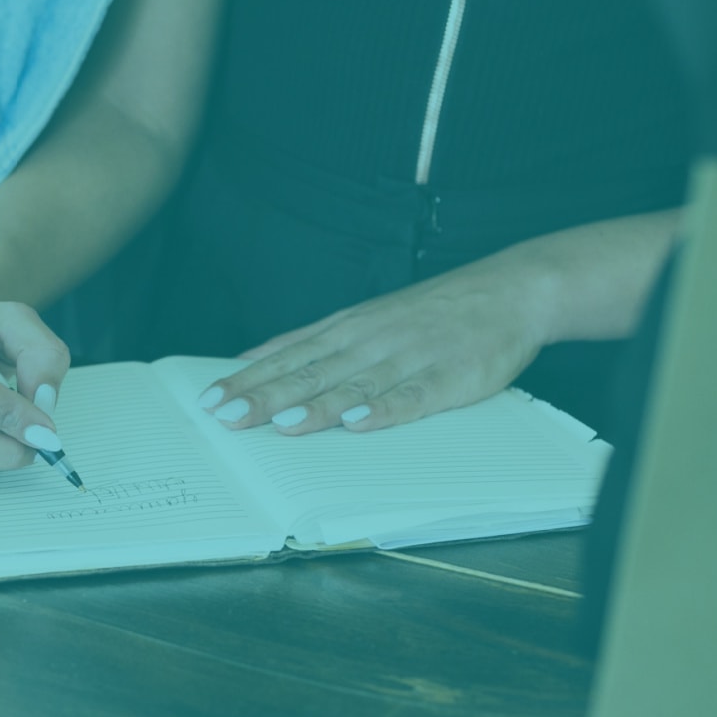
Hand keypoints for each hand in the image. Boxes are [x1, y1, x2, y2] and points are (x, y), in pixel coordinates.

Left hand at [198, 253, 556, 434]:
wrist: (507, 291)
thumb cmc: (427, 311)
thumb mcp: (360, 317)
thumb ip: (309, 341)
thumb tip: (251, 359)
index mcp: (347, 329)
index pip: (287, 357)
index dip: (248, 380)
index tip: (209, 400)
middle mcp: (370, 341)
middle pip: (310, 373)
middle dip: (266, 396)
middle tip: (227, 418)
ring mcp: (409, 358)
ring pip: (354, 386)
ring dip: (316, 406)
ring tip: (281, 424)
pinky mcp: (448, 377)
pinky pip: (414, 397)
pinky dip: (386, 410)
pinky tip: (359, 424)